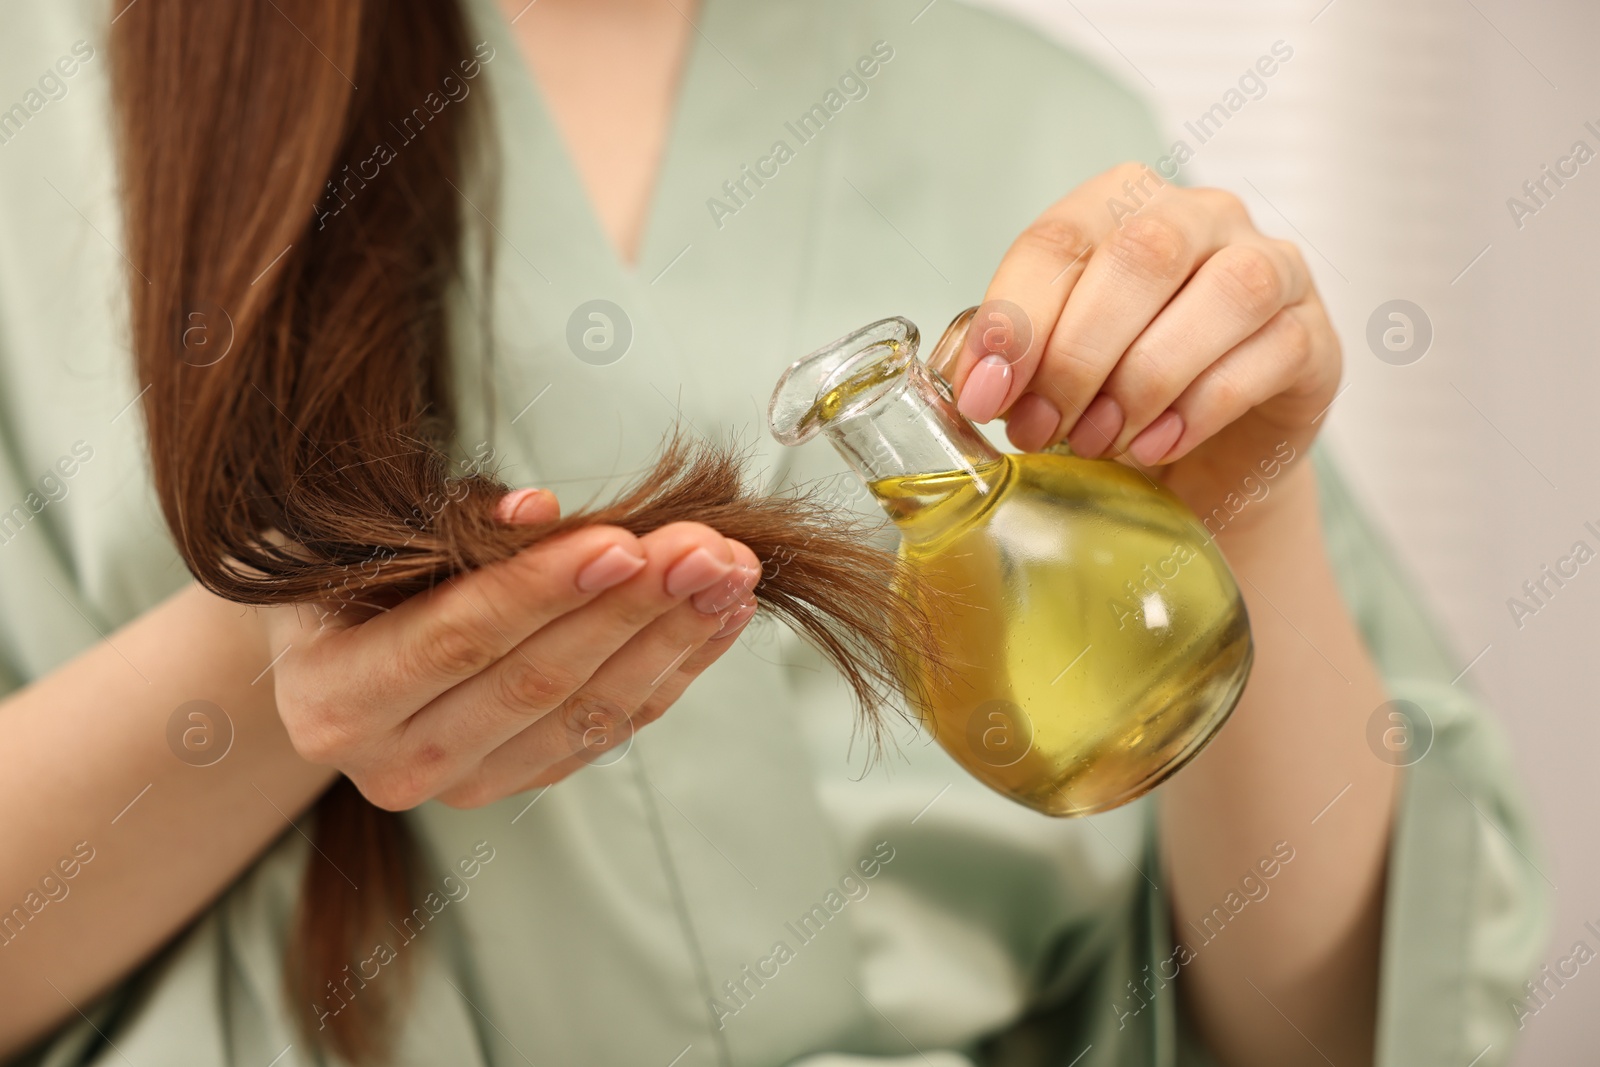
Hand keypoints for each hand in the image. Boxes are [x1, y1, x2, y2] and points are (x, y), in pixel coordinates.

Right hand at [263, 490, 759, 809]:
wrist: (329, 657)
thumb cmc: (344, 577)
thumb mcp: (359, 538)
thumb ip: (445, 528)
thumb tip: (536, 513)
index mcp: (336, 698)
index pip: (455, 642)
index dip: (543, 592)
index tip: (624, 543)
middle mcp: (397, 761)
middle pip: (537, 683)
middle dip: (632, 609)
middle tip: (703, 551)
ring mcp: (467, 782)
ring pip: (590, 713)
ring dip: (672, 638)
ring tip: (731, 574)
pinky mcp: (524, 779)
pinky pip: (615, 726)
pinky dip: (675, 668)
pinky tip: (720, 615)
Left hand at [946, 162, 1339, 526]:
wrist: (1202, 462)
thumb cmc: (1113, 400)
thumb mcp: (1046, 372)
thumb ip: (1004, 359)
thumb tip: (970, 378)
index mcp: (1119, 204)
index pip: (1059, 240)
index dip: (1013, 320)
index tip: (982, 395)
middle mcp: (1202, 216)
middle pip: (1140, 255)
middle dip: (1077, 354)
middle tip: (1040, 429)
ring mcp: (1272, 267)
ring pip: (1221, 294)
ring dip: (1145, 379)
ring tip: (1099, 441)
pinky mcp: (1314, 335)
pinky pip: (1267, 354)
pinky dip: (1201, 408)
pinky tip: (1155, 448)